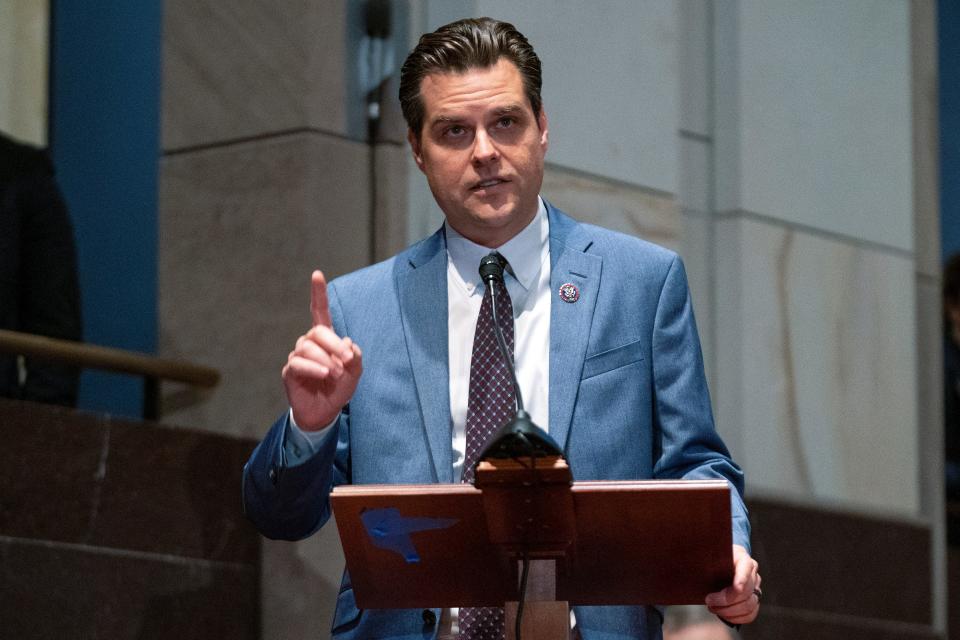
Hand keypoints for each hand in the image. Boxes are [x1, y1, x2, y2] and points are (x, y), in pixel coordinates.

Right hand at [282, 270, 362, 429]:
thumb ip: (355, 357)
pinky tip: (324, 374)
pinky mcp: (290, 370)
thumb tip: (348, 343)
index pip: (319, 312)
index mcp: (325, 338)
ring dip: (325, 359)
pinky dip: (314, 367)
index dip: (318, 294)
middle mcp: (309, 343)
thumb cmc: (339, 388)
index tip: (316, 274)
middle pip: (318, 332)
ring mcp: (298, 356)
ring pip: (308, 347)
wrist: (325, 411)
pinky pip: (298, 363)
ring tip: (334, 373)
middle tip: (346, 361)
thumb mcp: (355, 373)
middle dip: (334, 344)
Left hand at [705, 544, 760, 624]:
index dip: (742, 579)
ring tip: (713, 607)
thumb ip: (705, 558)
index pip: (746, 568)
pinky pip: (750, 614)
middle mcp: (752, 574)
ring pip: (749, 605)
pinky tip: (722, 614)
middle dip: (726, 600)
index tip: (737, 588)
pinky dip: (735, 617)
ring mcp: (755, 588)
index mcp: (743, 559)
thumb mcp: (710, 555)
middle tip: (709, 600)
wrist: (723, 564)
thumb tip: (689, 561)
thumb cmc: (715, 559)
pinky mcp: (753, 601)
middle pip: (746, 591)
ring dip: (729, 611)